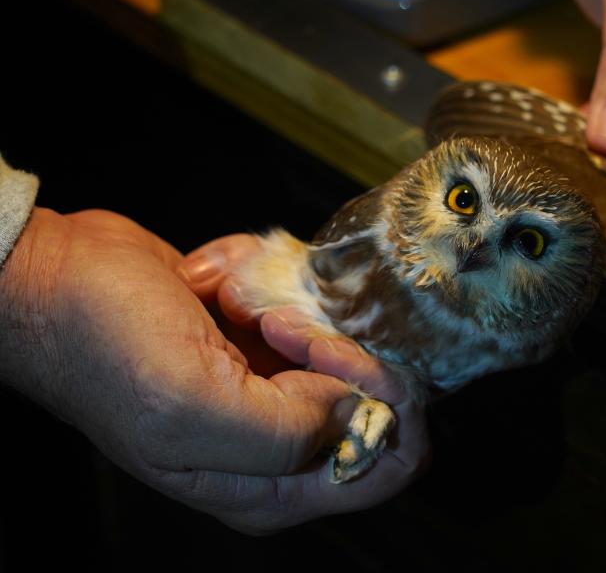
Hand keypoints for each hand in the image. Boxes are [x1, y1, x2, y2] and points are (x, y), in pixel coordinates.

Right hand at [0, 209, 426, 532]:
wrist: (56, 280)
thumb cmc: (105, 344)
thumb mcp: (189, 405)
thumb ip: (288, 430)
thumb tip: (356, 408)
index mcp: (267, 488)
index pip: (384, 469)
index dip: (386, 408)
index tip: (342, 358)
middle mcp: (279, 447)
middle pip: (376, 402)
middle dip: (336, 348)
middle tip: (277, 322)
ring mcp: (274, 392)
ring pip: (347, 346)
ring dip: (294, 308)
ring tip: (234, 306)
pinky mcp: (264, 344)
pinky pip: (308, 305)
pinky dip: (270, 283)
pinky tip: (219, 289)